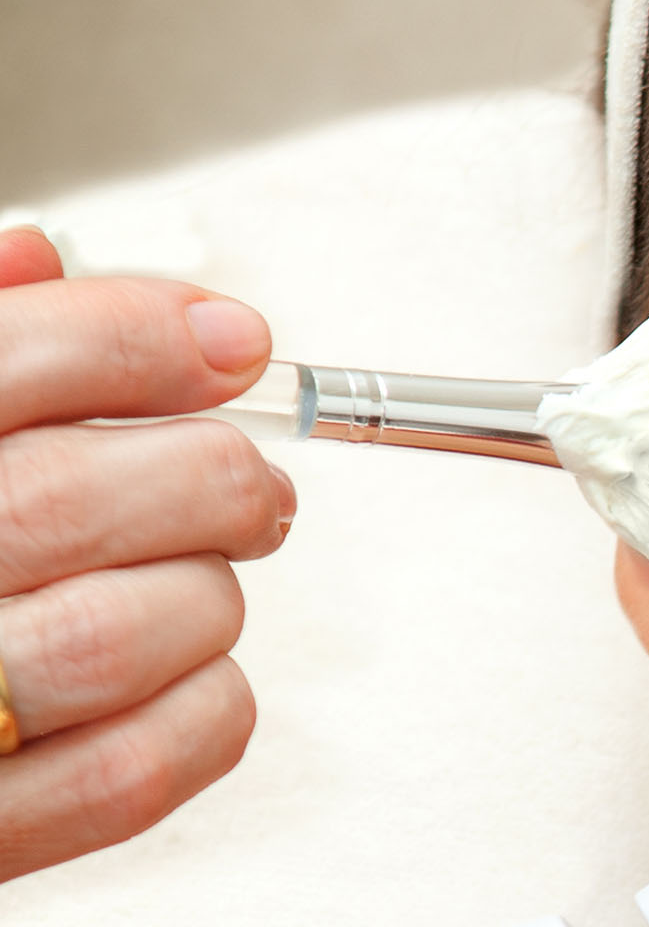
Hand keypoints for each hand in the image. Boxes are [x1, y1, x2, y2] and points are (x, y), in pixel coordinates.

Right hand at [0, 226, 294, 881]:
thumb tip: (38, 258)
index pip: (15, 358)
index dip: (145, 335)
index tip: (229, 344)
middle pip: (76, 498)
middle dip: (209, 476)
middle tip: (245, 485)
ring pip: (122, 634)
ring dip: (203, 597)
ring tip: (199, 581)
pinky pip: (130, 771)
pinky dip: (205, 710)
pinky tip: (192, 674)